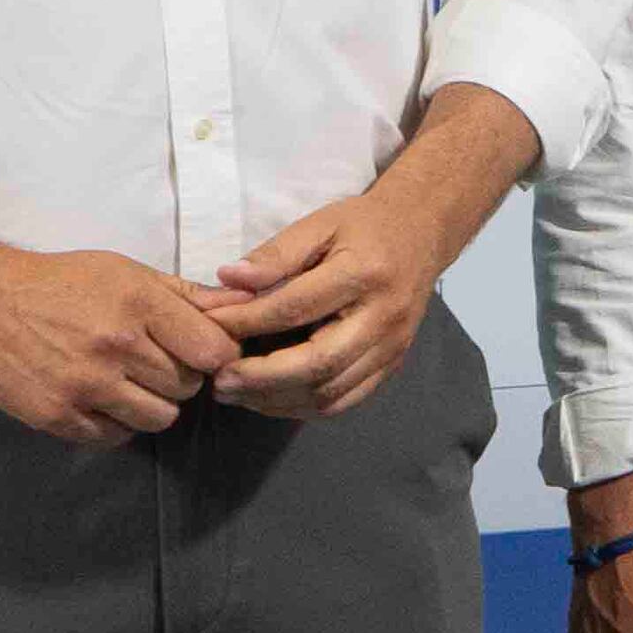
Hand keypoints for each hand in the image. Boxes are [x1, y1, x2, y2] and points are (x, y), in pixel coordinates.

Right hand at [0, 246, 242, 447]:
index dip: (215, 353)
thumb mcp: (126, 273)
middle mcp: (115, 347)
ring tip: (130, 381)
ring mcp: (85, 386)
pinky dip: (116, 423)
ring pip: (159, 417)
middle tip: (154, 361)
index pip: (214, 350)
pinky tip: (101, 398)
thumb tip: (244, 305)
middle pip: (188, 386)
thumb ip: (187, 295)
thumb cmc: (60, 284)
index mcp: (138, 304)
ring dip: (153, 403)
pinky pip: (116, 437)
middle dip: (180, 376)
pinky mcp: (58, 416)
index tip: (201, 350)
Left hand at [206, 84, 529, 417]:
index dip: (247, 322)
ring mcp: (392, 346)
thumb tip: (227, 280)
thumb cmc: (364, 226)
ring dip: (277, 400)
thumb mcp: (320, 223)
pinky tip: (272, 399)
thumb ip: (275, 253)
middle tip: (218, 381)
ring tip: (237, 393)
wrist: (423, 233)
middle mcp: (384, 316)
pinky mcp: (392, 364)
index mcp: (365, 273)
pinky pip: (346, 401)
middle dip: (261, 378)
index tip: (210, 327)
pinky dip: (304, 408)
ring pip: (332, 392)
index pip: (296, 307)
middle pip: (318, 363)